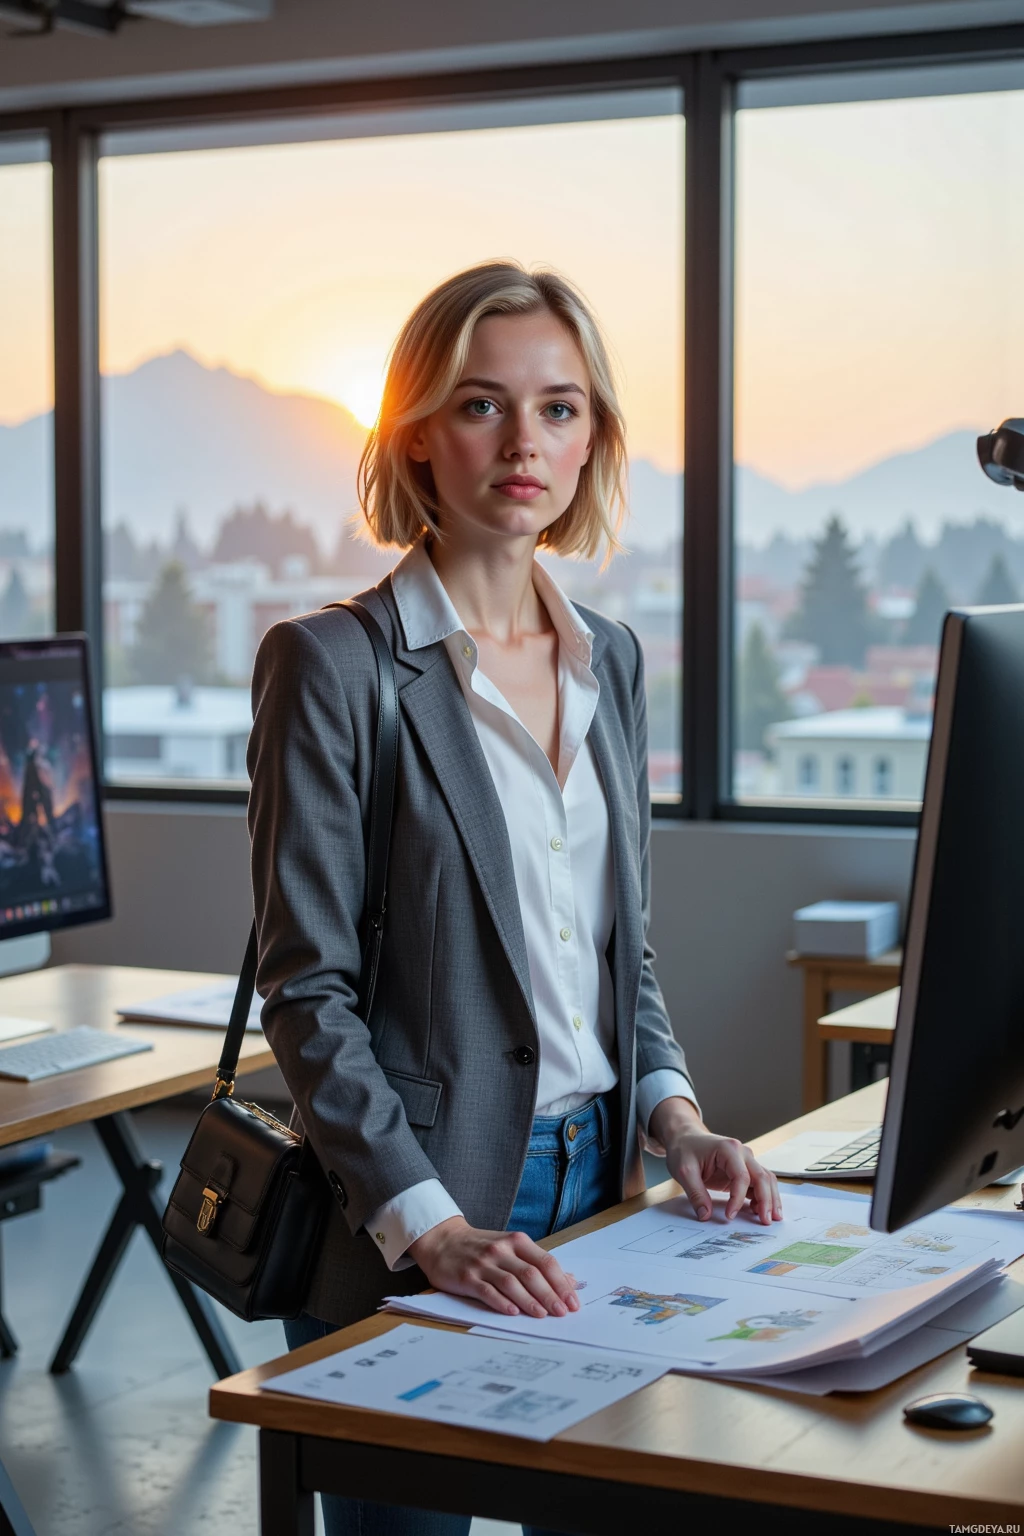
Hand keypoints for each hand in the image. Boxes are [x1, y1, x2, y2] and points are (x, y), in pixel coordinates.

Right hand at [408, 1216, 580, 1318]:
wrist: (443, 1240)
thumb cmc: (482, 1247)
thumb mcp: (511, 1247)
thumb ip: (537, 1262)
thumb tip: (568, 1280)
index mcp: (516, 1241)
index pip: (545, 1261)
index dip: (561, 1283)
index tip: (573, 1301)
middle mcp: (501, 1250)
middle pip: (531, 1273)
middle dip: (550, 1295)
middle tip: (562, 1312)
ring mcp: (483, 1263)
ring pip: (511, 1283)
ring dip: (529, 1301)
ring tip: (543, 1315)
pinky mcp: (467, 1277)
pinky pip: (487, 1291)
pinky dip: (501, 1302)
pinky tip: (513, 1313)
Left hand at [649, 1098, 782, 1225]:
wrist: (685, 1138)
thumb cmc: (684, 1150)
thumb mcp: (684, 1171)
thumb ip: (695, 1193)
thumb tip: (705, 1216)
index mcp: (729, 1149)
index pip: (741, 1176)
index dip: (738, 1199)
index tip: (729, 1216)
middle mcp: (742, 1153)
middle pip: (762, 1177)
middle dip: (766, 1200)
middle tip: (766, 1222)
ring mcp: (745, 1161)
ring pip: (766, 1180)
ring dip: (770, 1199)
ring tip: (771, 1219)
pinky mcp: (743, 1170)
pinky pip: (758, 1184)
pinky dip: (762, 1197)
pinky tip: (759, 1211)